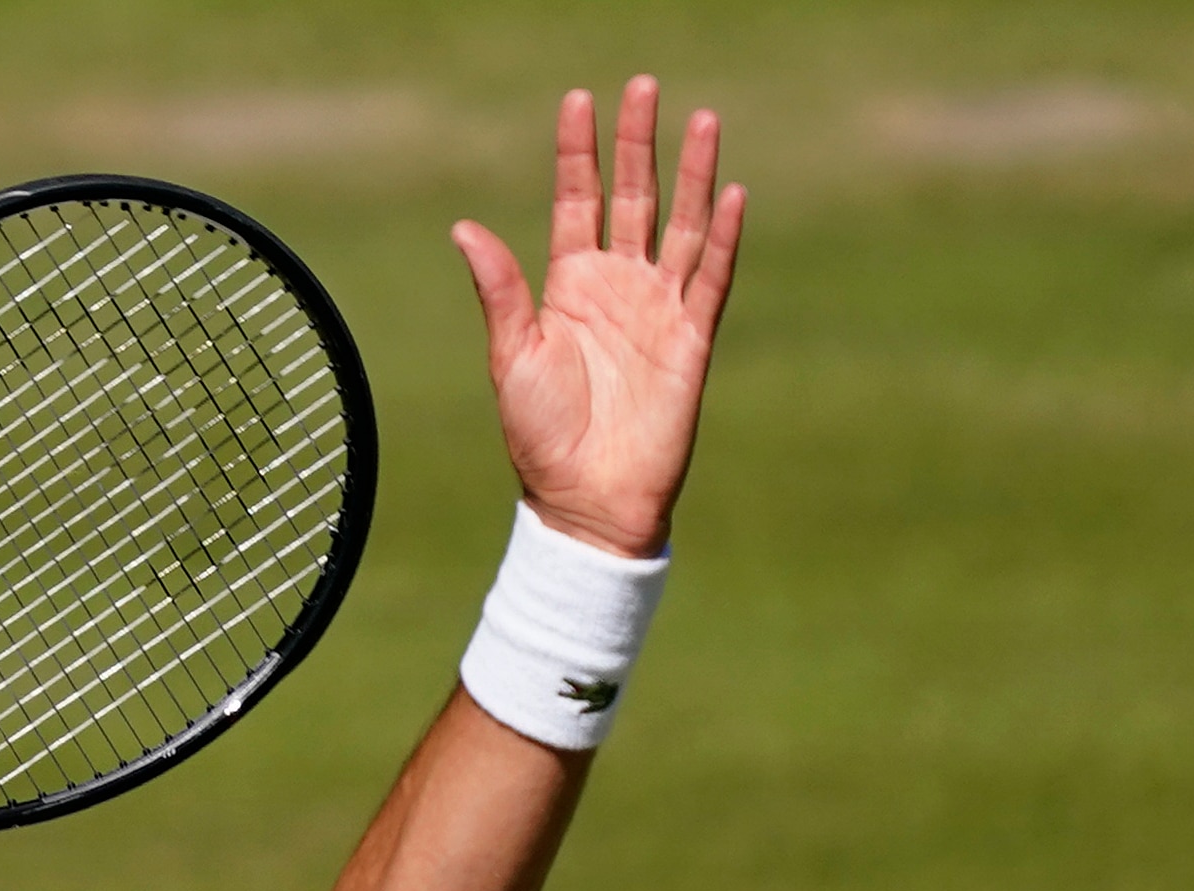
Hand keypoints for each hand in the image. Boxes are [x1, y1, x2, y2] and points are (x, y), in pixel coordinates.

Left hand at [453, 77, 745, 558]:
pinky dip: (725, 235)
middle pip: (632, 197)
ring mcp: (659, 308)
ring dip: (691, 173)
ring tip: (700, 119)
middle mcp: (617, 286)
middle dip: (637, 143)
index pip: (577, 201)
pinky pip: (712, 277)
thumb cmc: (540, 436)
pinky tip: (730, 192)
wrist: (586, 500)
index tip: (579, 99)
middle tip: (644, 86)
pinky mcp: (692, 338)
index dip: (579, 153)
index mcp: (568, 286)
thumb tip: (463, 229)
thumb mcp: (513, 357)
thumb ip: (500, 292)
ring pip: (681, 224)